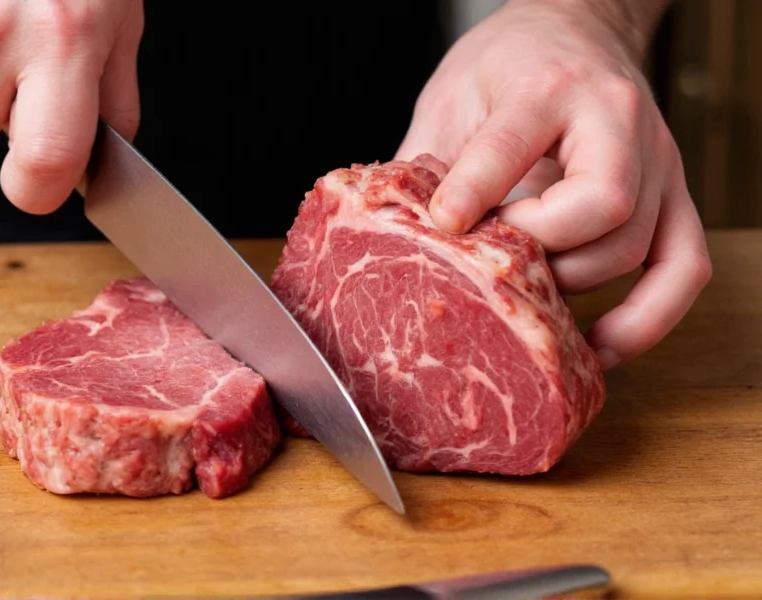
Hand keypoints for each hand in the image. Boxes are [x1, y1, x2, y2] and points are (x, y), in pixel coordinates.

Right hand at [0, 0, 143, 213]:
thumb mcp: (120, 23)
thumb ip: (113, 100)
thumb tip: (99, 162)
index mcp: (65, 46)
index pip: (44, 160)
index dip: (38, 190)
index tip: (40, 186)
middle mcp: (0, 35)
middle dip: (7, 106)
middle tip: (31, 52)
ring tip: (3, 13)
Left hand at [396, 0, 711, 369]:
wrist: (576, 31)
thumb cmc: (510, 65)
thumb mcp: (454, 94)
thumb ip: (430, 162)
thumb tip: (391, 234)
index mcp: (547, 87)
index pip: (514, 142)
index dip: (476, 188)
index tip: (444, 224)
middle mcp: (617, 121)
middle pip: (600, 207)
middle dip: (536, 251)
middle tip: (492, 264)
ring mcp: (657, 162)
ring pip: (632, 248)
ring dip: (573, 287)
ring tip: (526, 297)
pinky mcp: (675, 197)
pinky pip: (684, 269)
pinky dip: (646, 318)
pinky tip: (599, 345)